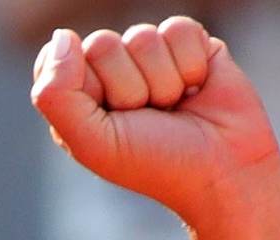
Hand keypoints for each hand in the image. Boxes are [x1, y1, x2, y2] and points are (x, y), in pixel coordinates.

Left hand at [30, 17, 279, 220]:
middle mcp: (110, 72)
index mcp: (77, 96)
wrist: (223, 171)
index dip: (85, 87)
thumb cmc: (153, 163)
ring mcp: (150, 57)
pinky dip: (190, 63)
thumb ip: (56, 95)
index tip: (106, 117)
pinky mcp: (190, 44)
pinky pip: (178, 29)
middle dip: (128, 88)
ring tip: (173, 107)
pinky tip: (196, 88)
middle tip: (147, 117)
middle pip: (101, 44)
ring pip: (142, 36)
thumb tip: (63, 35)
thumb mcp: (91, 142)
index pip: (57, 58)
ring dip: (162, 81)